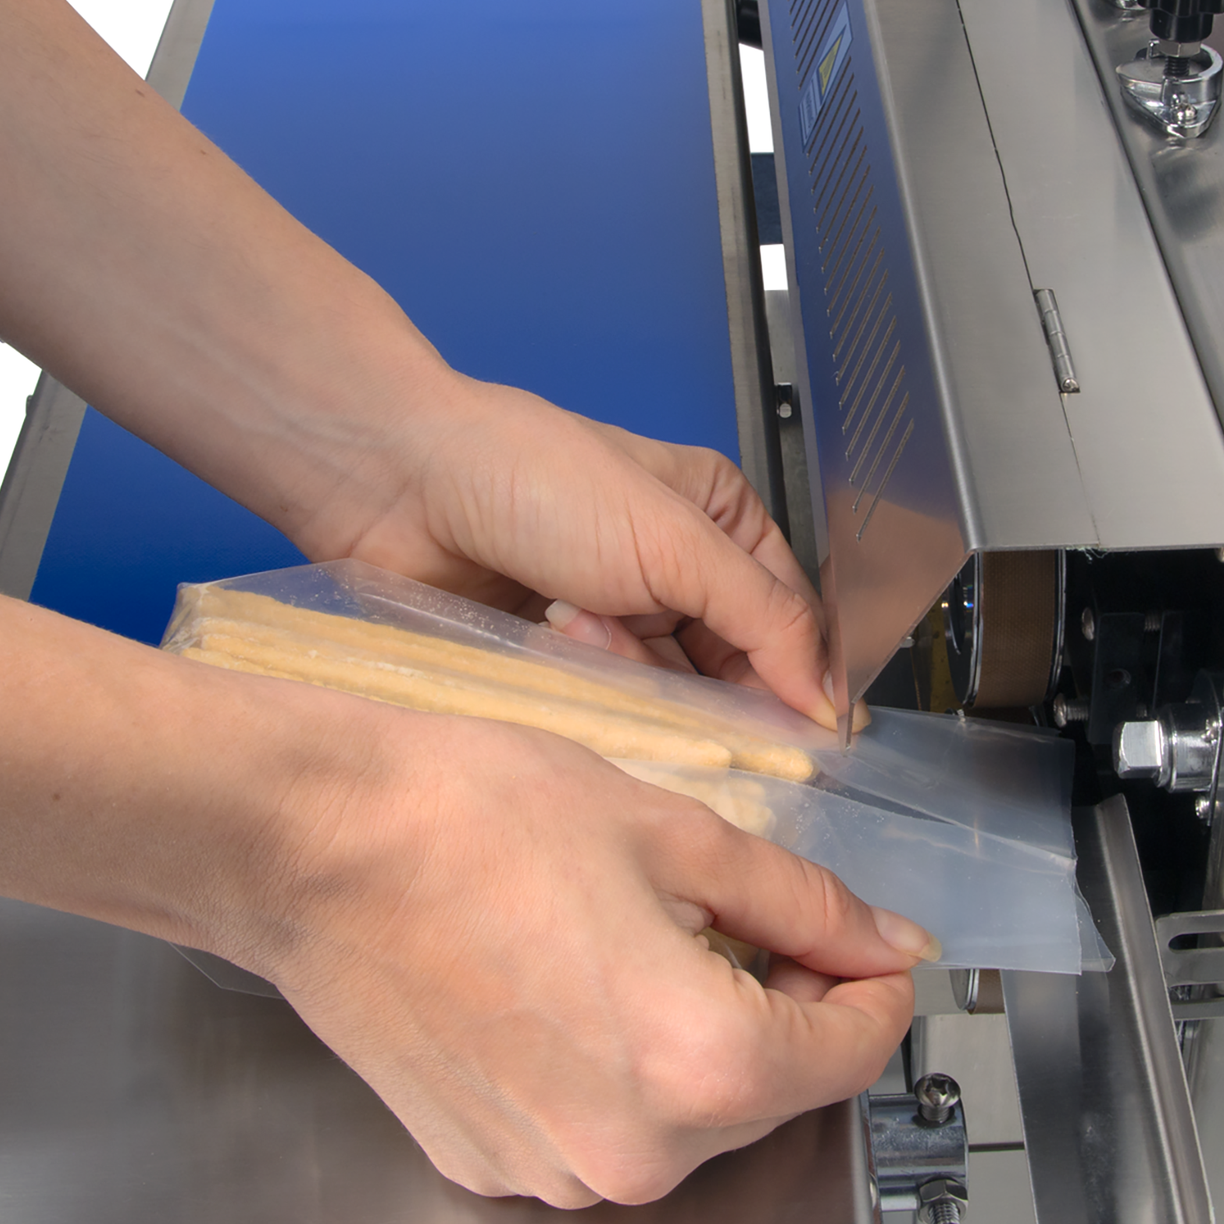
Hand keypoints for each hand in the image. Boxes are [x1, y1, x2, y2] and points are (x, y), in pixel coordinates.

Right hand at [0, 570, 924, 1208]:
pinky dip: (623, 1058)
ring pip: (690, 1108)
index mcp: (699, 1062)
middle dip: (784, 998)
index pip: (853, 1049)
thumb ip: (803, 902)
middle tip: (739, 905)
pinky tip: (577, 970)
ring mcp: (554, 1171)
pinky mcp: (493, 1160)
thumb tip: (883, 942)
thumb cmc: (474, 817)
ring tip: (642, 925)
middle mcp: (632, 1150)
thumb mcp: (676, 832)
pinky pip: (607, 1123)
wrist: (317, 843)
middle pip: (773, 1085)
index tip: (866, 940)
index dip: (873, 981)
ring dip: (700, 1028)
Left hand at [295, 374, 836, 730]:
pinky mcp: (557, 656)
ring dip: (625, 673)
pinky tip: (549, 643)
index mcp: (717, 520)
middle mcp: (670, 570)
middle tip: (652, 663)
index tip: (804, 745)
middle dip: (695, 678)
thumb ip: (764, 620)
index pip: (788, 621)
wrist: (397, 484)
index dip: (796, 680)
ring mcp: (611, 616)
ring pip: (661, 695)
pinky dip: (584, 690)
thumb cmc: (531, 478)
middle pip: (726, 670)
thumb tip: (826, 699)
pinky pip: (601, 708)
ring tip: (570, 620)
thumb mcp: (673, 542)